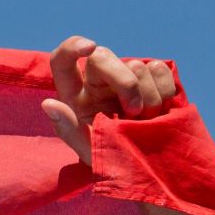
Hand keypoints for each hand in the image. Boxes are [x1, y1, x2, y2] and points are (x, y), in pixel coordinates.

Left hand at [40, 36, 177, 164]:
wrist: (149, 168)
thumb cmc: (112, 160)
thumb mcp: (88, 151)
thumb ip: (68, 128)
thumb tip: (49, 103)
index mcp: (75, 97)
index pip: (62, 61)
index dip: (72, 47)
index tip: (90, 47)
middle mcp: (96, 82)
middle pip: (104, 56)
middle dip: (126, 83)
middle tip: (135, 113)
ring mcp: (125, 78)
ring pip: (137, 65)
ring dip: (149, 98)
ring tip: (146, 121)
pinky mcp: (151, 79)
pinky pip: (159, 68)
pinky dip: (165, 90)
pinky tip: (162, 111)